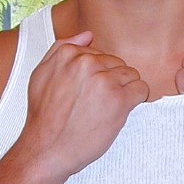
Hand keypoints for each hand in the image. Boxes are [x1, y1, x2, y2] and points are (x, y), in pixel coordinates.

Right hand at [23, 31, 149, 178]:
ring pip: (131, 75)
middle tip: (95, 104)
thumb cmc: (44, 116)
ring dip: (124, 91)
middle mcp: (86, 63)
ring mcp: (104, 81)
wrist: (46, 149)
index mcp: (68, 54)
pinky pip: (141, 89)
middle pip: (117, 64)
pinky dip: (136, 100)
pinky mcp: (119, 100)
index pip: (100, 54)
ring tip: (106, 109)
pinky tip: (119, 112)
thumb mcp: (41, 74)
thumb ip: (62, 49)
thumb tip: (88, 35)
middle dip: (111, 82)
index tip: (87, 93)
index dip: (97, 75)